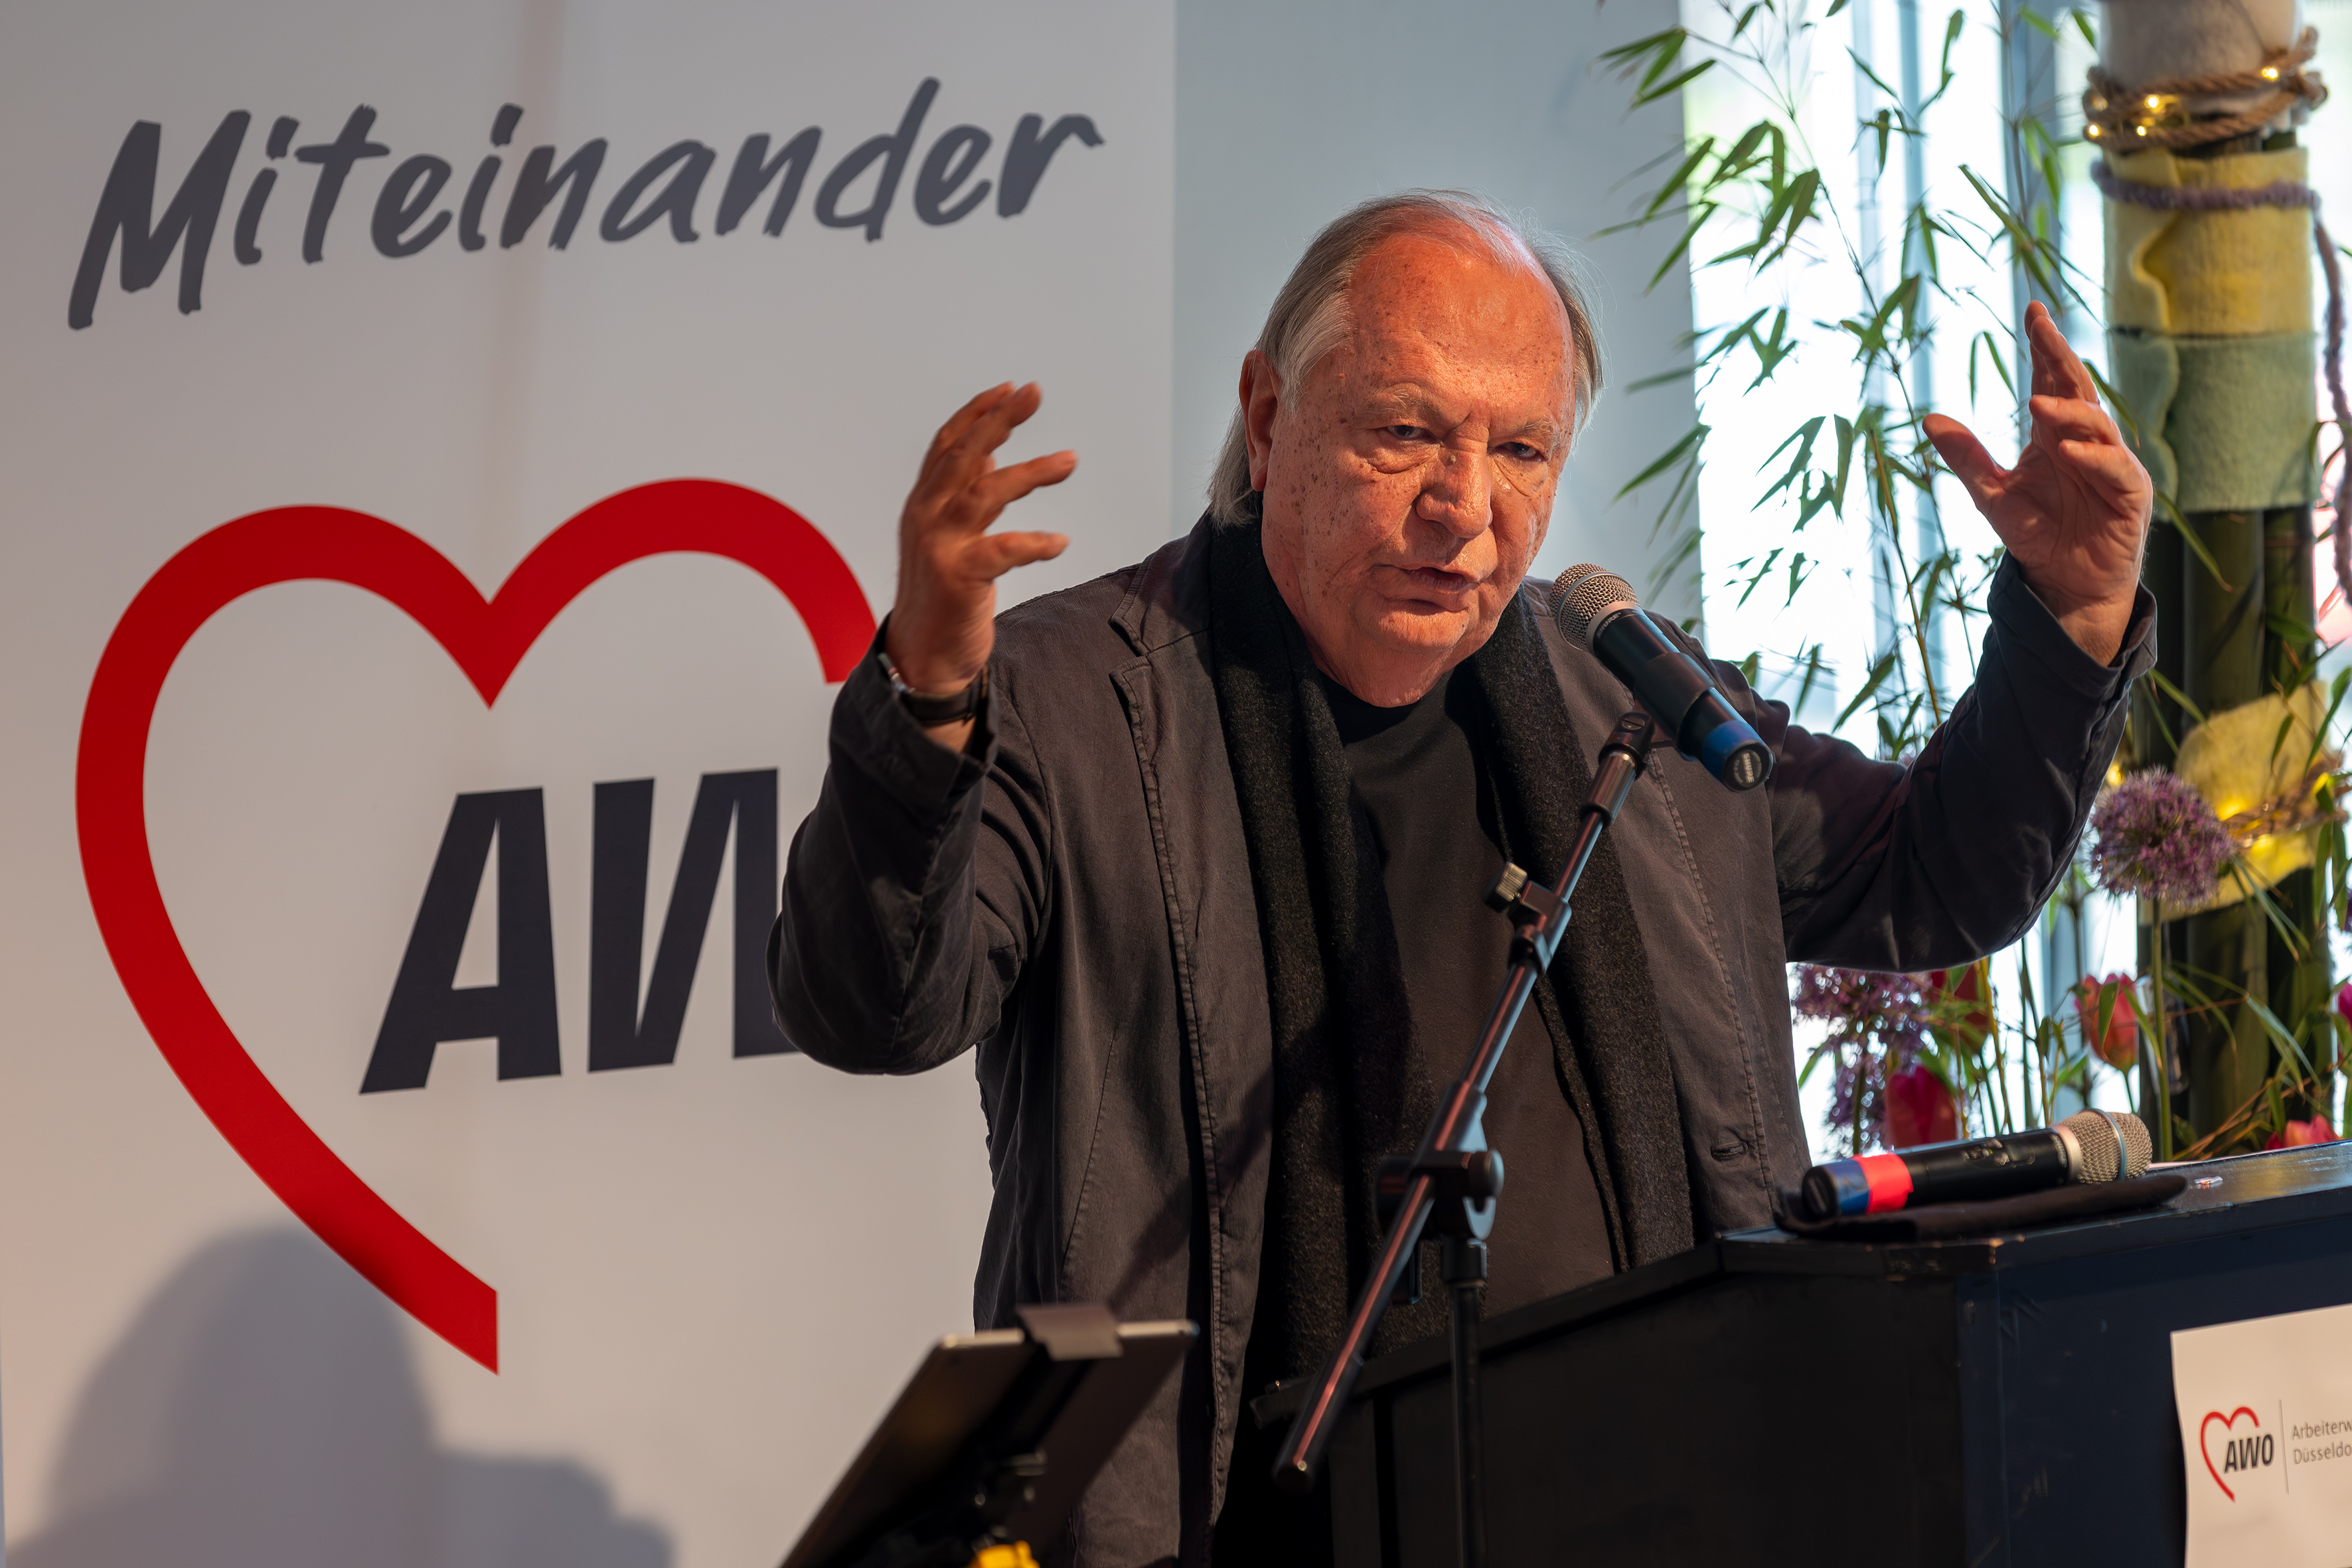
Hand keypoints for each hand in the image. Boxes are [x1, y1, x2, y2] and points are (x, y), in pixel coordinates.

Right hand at [888, 383, 1075, 745]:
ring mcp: (939, 547)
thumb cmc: (942, 594)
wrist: (922, 657)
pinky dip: (1034, 543)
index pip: (947, 445)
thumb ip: (963, 493)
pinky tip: (1061, 543)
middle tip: (1034, 392)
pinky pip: (1002, 550)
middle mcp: (925, 518)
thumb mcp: (950, 535)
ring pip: (984, 493)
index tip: (1009, 389)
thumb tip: (985, 451)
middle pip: (962, 455)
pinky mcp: (958, 580)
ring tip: (1070, 460)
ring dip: (1030, 473)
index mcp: (923, 504)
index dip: (977, 413)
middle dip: (999, 420)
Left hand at [1923, 301, 2150, 663]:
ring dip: (2068, 413)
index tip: (2032, 310)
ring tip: (2036, 405)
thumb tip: (1930, 419)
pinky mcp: (2129, 494)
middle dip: (2061, 357)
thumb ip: (1966, 457)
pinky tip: (2068, 452)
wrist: (2065, 582)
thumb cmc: (2036, 533)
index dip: (2045, 345)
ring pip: (2096, 425)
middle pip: (2077, 389)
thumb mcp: (1990, 494)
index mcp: (2056, 433)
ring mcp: (2112, 464)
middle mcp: (2087, 440)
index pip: (2052, 379)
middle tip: (2041, 328)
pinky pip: (2114, 469)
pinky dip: (2093, 458)